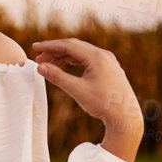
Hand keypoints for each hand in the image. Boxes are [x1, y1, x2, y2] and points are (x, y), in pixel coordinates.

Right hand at [31, 38, 143, 161]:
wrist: (126, 116)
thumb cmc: (103, 104)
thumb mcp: (77, 90)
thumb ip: (57, 77)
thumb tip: (40, 67)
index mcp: (96, 57)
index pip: (68, 45)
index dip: (49, 46)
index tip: (35, 47)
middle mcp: (104, 55)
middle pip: (74, 47)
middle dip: (55, 51)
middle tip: (39, 59)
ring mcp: (108, 61)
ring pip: (81, 53)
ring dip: (64, 57)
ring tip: (49, 65)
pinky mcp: (110, 69)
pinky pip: (89, 59)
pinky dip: (75, 61)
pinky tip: (65, 66)